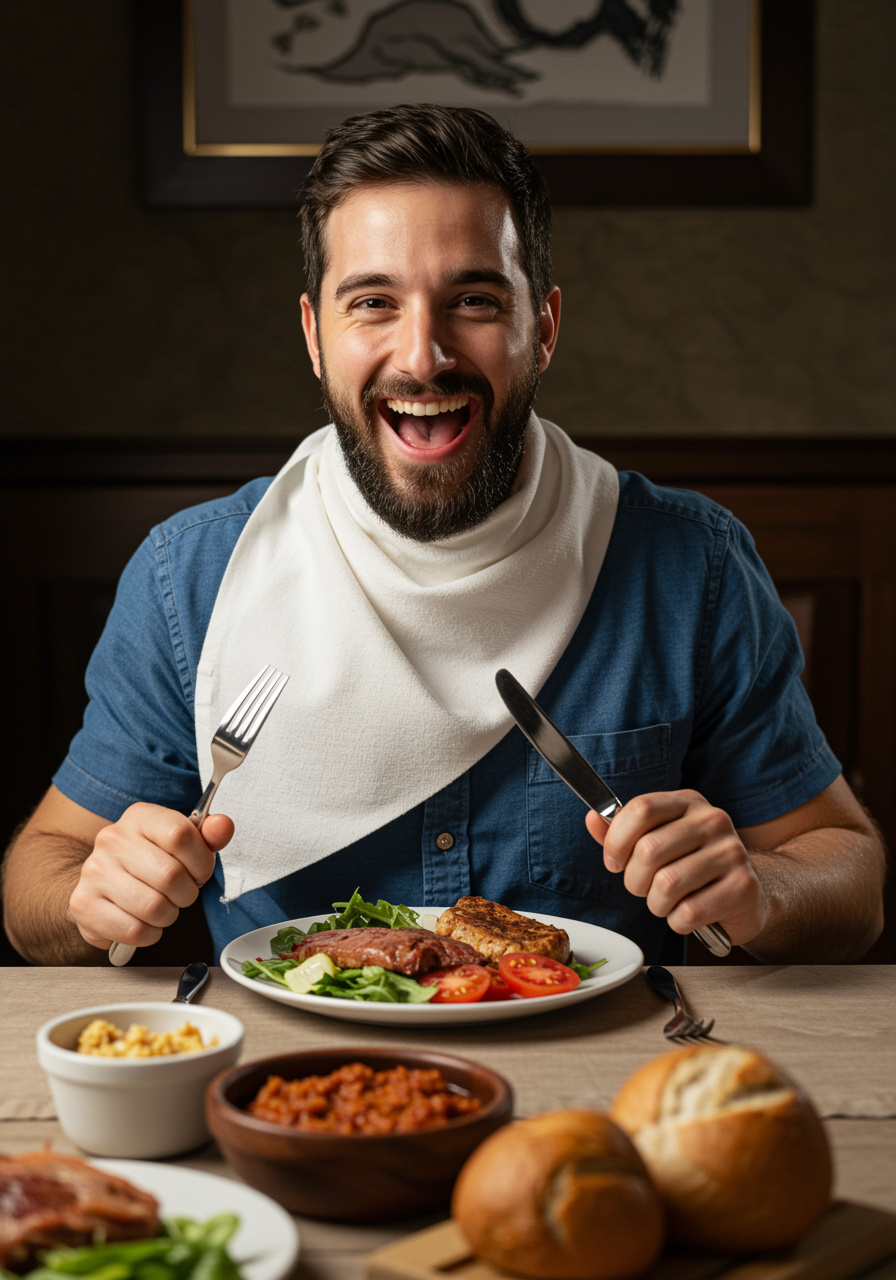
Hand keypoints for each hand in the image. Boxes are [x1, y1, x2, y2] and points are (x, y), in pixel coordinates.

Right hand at [68, 803, 234, 950]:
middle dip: (186, 894)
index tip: (199, 871)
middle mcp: (112, 839)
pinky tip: (142, 921)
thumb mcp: (182, 843)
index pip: (181, 834)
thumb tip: (223, 826)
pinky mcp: (83, 905)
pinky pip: (133, 931)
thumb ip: (208, 835)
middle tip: (180, 893)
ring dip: (168, 916)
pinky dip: (148, 933)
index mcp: (140, 817)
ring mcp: (94, 871)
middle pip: (171, 875)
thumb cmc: (149, 863)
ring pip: (153, 907)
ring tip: (161, 907)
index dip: (201, 861)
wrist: (102, 884)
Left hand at [585, 790, 768, 943]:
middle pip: (648, 850)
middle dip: (634, 881)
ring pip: (666, 885)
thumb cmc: (693, 866)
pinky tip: (689, 914)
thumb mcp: (659, 841)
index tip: (614, 862)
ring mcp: (732, 852)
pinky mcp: (744, 887)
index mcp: (688, 803)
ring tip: (668, 902)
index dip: (616, 841)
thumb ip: (622, 832)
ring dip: (656, 904)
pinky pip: (688, 913)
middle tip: (644, 889)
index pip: (640, 809)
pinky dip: (678, 922)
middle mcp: (713, 820)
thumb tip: (592, 817)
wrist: (749, 893)